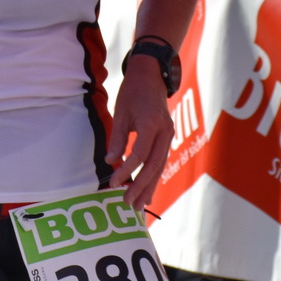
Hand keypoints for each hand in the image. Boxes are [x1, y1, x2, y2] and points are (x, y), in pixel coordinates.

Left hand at [107, 60, 174, 209]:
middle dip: (141, 186)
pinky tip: (149, 192)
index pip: (140, 154)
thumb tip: (111, 162)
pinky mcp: (168, 138)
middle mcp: (165, 132)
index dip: (127, 170)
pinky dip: (154, 177)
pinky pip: (161, 161)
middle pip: (153, 165)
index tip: (114, 183)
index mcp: (151, 124)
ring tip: (139, 205)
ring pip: (160, 167)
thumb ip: (117, 138)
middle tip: (128, 202)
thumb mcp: (121, 112)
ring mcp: (169, 136)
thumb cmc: (133, 92)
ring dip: (149, 187)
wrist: (152, 76)